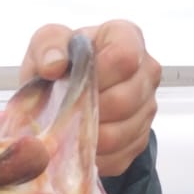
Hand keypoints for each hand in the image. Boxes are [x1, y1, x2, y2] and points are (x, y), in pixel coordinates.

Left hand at [18, 20, 160, 176]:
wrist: (65, 95)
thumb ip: (48, 44)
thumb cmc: (62, 65)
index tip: (75, 81)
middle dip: (88, 110)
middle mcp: (146, 72)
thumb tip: (54, 65)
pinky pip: (119, 155)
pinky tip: (79, 141)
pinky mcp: (140, 139)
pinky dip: (93, 154)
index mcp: (127, 38)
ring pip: (121, 133)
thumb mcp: (46, 45)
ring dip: (88, 135)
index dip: (97, 74)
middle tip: (65, 110)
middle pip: (125, 100)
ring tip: (69, 127)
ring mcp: (148, 107)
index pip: (125, 57)